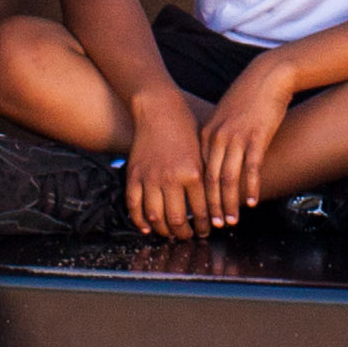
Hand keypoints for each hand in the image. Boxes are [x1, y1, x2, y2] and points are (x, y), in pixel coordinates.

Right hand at [123, 86, 211, 238]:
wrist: (160, 109)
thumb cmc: (186, 129)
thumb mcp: (202, 152)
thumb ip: (205, 179)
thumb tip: (213, 205)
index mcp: (193, 173)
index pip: (201, 211)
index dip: (205, 226)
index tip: (207, 231)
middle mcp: (171, 178)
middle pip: (177, 219)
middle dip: (185, 234)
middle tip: (189, 236)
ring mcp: (150, 178)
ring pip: (155, 217)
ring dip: (164, 231)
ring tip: (171, 233)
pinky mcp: (134, 175)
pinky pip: (134, 205)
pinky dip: (140, 220)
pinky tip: (147, 226)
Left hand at [200, 56, 299, 226]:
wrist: (268, 75)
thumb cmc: (248, 97)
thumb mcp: (224, 116)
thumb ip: (217, 137)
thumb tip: (215, 160)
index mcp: (207, 133)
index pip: (199, 172)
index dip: (200, 195)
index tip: (202, 212)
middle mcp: (218, 137)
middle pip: (210, 180)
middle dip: (212, 206)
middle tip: (214, 225)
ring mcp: (237, 137)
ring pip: (228, 178)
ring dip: (230, 203)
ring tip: (232, 220)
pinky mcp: (256, 136)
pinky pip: (251, 167)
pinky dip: (251, 187)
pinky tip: (253, 201)